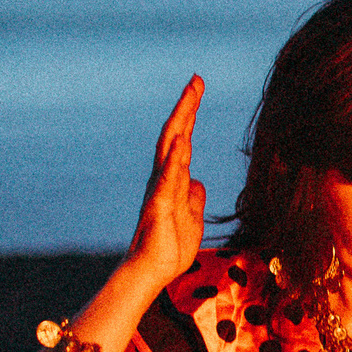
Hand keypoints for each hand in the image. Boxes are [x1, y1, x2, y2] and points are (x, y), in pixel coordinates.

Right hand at [125, 76, 207, 290]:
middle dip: (186, 107)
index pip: (183, 140)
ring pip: (170, 149)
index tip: (198, 88)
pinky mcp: (160, 206)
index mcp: (172, 180)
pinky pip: (168, 178)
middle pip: (175, 135)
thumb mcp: (192, 218)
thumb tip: (197, 180)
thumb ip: (193, 198)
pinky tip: (182, 141)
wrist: (153, 271)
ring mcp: (160, 190)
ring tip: (190, 98)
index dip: (190, 115)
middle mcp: (163, 178)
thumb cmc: (170, 247)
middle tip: (196, 80)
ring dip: (181, 123)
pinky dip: (175, 159)